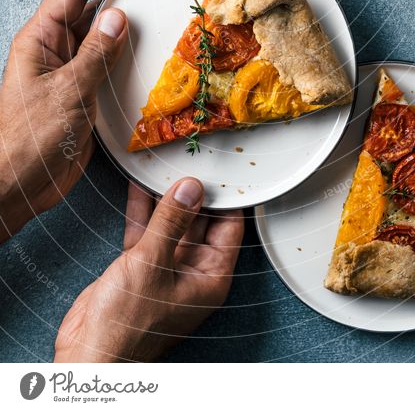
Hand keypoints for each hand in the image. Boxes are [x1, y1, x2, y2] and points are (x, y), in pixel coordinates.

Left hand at [0, 0, 141, 239]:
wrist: (19, 183)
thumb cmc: (29, 137)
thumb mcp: (67, 90)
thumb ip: (95, 53)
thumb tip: (118, 16)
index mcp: (39, 40)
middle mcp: (53, 50)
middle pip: (86, 8)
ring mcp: (67, 70)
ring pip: (98, 35)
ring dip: (122, 23)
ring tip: (153, 10)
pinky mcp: (81, 92)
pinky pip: (105, 62)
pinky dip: (125, 53)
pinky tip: (144, 52)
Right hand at [54, 178, 243, 361]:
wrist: (89, 353)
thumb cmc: (127, 324)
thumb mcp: (152, 263)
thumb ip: (171, 221)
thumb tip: (190, 188)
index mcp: (210, 277)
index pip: (229, 227)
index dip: (226, 197)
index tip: (222, 169)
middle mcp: (192, 271)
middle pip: (200, 221)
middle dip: (194, 192)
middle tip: (191, 159)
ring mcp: (166, 267)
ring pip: (171, 222)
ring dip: (166, 197)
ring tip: (165, 163)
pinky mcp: (140, 266)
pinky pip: (147, 229)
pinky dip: (143, 208)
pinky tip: (139, 184)